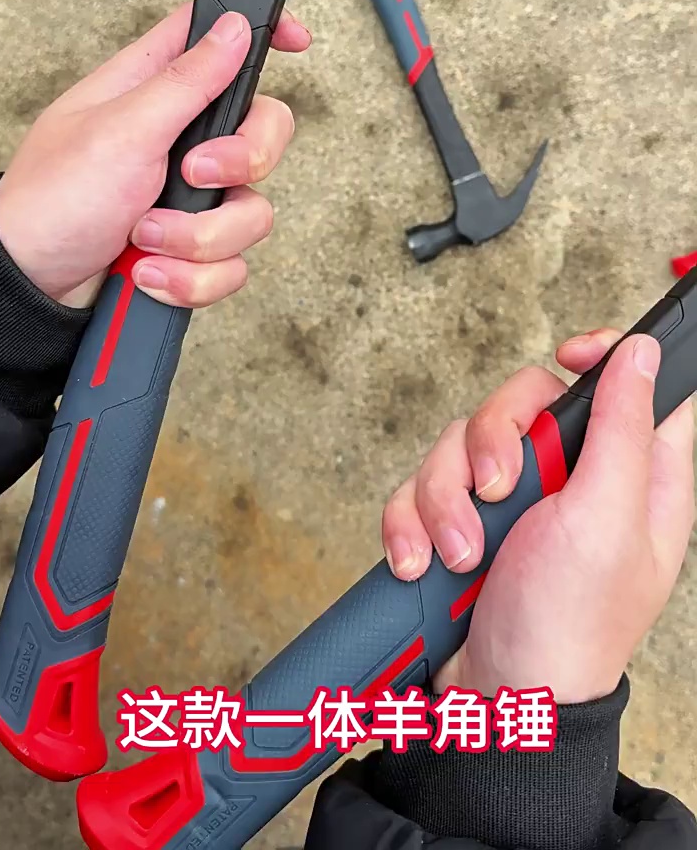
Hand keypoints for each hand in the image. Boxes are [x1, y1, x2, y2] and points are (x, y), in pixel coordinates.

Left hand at [0, 4, 309, 308]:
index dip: (264, 33)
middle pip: (263, 133)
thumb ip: (186, 80)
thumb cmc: (52, 200)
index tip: (298, 43)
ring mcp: (190, 196)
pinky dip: (192, 277)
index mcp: (155, 89)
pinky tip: (149, 273)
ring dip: (199, 237)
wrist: (31, 289)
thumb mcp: (121, 130)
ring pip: (252, 211)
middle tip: (191, 174)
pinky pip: (232, 264)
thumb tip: (234, 29)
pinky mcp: (191, 247)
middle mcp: (180, 139)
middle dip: (239, 165)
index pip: (220, 39)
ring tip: (144, 238)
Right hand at [382, 331, 694, 703]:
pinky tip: (425, 562)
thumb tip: (642, 353)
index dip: (602, 354)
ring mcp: (516, 501)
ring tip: (459, 554)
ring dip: (446, 497)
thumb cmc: (567, 627)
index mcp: (631, 475)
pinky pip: (422, 485)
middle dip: (492, 441)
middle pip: (526, 399)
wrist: (495, 702)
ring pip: (462, 441)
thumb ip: (625, 429)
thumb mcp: (607, 521)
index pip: (632, 380)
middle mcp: (573, 479)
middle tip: (497, 491)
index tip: (568, 356)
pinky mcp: (464, 521)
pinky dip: (414, 521)